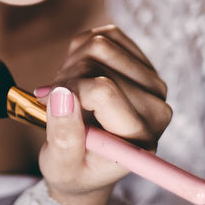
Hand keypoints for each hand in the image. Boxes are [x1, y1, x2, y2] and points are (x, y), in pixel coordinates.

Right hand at [33, 24, 171, 204]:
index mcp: (140, 141)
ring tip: (67, 91)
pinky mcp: (144, 64)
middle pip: (99, 63)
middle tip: (56, 102)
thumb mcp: (60, 165)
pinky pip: (107, 34)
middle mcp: (157, 111)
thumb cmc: (73, 170)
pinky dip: (82, 50)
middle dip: (67, 78)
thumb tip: (61, 96)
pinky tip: (79, 76)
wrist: (88, 163)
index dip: (67, 90)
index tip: (47, 102)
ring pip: (101, 44)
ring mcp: (154, 84)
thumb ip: (63, 135)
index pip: (103, 91)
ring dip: (72, 64)